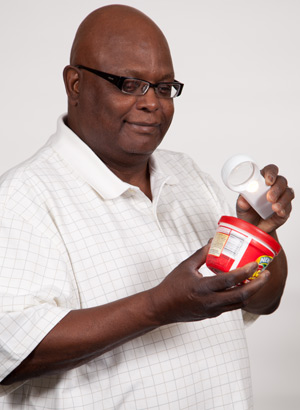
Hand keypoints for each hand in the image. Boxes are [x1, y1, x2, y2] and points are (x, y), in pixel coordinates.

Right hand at [148, 245, 270, 324]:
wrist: (162, 307)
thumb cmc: (172, 286)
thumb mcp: (186, 266)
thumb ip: (201, 254)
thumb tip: (213, 241)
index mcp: (203, 287)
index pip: (229, 280)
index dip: (245, 272)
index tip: (255, 264)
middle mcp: (210, 301)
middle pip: (241, 295)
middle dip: (257, 285)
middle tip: (266, 274)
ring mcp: (213, 310)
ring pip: (239, 303)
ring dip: (252, 292)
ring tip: (258, 281)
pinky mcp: (213, 314)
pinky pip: (231, 306)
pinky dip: (240, 297)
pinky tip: (243, 288)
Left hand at [236, 164, 293, 231]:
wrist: (252, 228)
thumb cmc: (247, 213)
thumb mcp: (241, 207)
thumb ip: (241, 203)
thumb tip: (243, 201)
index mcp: (262, 182)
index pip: (270, 171)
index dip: (271, 173)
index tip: (268, 181)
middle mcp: (273, 187)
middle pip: (281, 181)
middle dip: (276, 189)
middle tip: (269, 198)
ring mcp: (281, 197)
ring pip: (288, 193)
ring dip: (282, 199)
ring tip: (274, 208)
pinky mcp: (285, 209)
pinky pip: (288, 206)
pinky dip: (284, 209)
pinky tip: (279, 212)